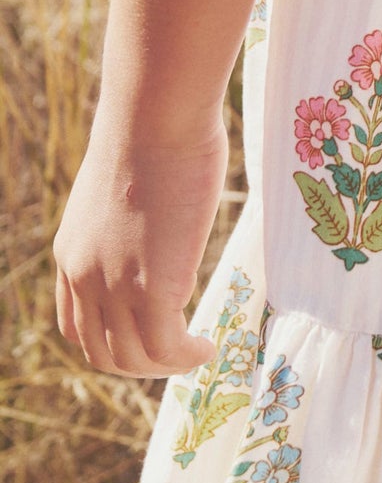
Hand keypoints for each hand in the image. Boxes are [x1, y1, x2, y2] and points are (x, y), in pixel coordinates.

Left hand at [53, 96, 227, 376]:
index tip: (147, 337)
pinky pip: (168, 347)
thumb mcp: (126, 187)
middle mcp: (84, 277)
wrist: (155, 116)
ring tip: (197, 353)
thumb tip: (163, 216)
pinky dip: (187, 357)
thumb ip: (132, 218)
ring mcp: (115, 286)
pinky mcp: (153, 286)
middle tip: (178, 353)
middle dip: (141, 365)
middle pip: (102, 353)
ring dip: (167, 366)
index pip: (76, 325)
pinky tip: (208, 346)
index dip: (112, 342)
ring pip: (134, 359)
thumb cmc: (153, 130)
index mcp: (72, 253)